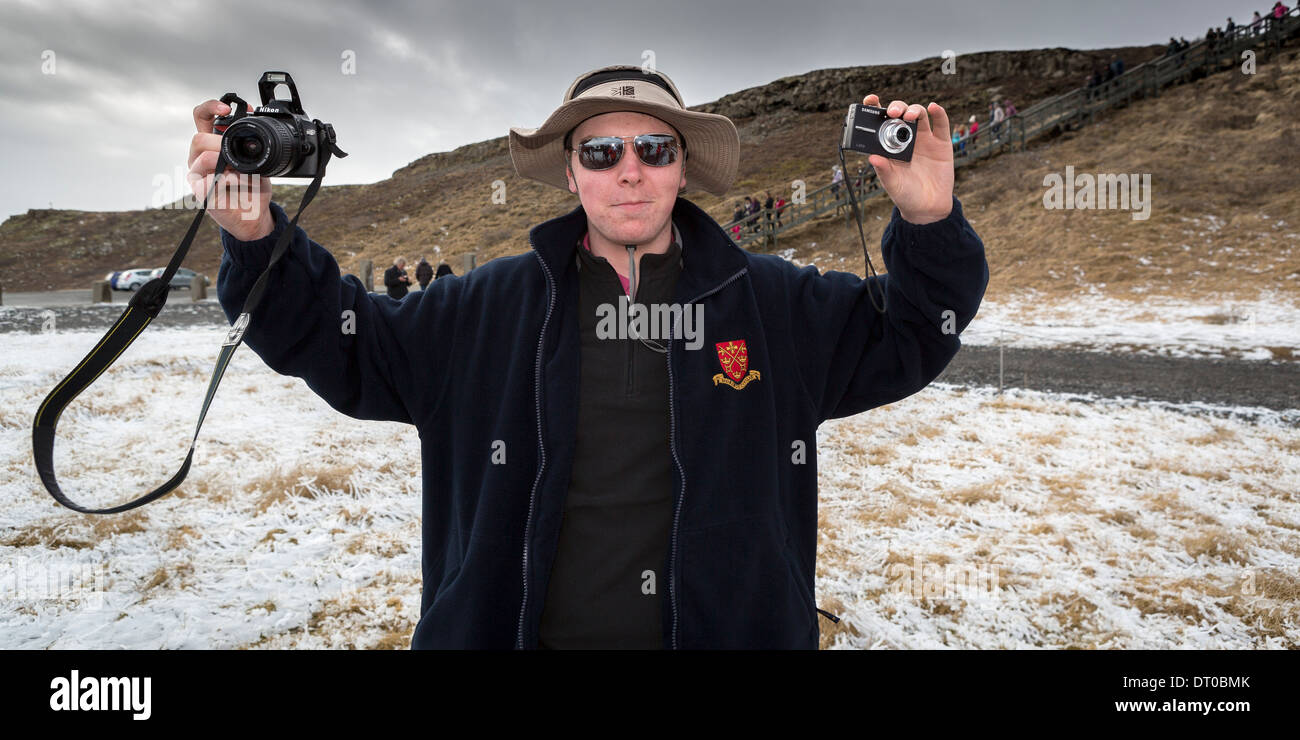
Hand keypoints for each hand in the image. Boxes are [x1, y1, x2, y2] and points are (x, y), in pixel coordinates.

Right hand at [188, 99, 274, 240]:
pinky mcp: (201, 193)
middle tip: (239, 152)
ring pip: (202, 157)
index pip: (201, 117)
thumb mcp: (257, 160)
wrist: (254, 215)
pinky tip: (237, 182)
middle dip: (221, 142)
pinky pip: (206, 181)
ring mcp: (198, 176)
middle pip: (198, 138)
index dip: (211, 107)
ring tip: (244, 172)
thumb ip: (250, 144)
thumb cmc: (252, 186)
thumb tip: (254, 125)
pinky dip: (226, 180)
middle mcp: (200, 158)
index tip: (227, 107)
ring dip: (227, 162)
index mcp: (212, 145)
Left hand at [861, 94, 953, 224]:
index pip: (881, 122)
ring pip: (919, 115)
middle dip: (896, 107)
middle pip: (901, 114)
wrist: (928, 208)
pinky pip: (941, 124)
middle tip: (892, 112)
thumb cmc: (905, 195)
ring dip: (914, 110)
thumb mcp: (892, 184)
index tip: (870, 99)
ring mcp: (924, 139)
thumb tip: (872, 157)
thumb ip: (883, 170)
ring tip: (910, 115)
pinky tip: (934, 107)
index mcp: (890, 145)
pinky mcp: (941, 143)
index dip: (876, 108)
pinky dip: (939, 113)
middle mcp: (906, 139)